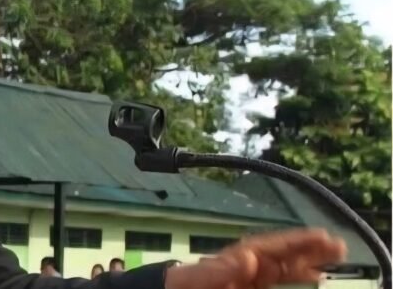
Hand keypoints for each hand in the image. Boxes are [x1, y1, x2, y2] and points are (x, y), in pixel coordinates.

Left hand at [165, 228, 345, 288]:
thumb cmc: (183, 283)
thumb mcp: (196, 278)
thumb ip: (220, 269)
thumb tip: (249, 258)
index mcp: (233, 258)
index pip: (267, 247)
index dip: (292, 242)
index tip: (318, 236)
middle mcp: (245, 264)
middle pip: (281, 253)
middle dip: (307, 247)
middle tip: (337, 243)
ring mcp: (250, 277)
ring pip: (285, 265)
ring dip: (309, 260)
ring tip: (335, 254)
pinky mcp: (251, 285)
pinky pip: (278, 278)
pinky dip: (298, 274)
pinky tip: (316, 275)